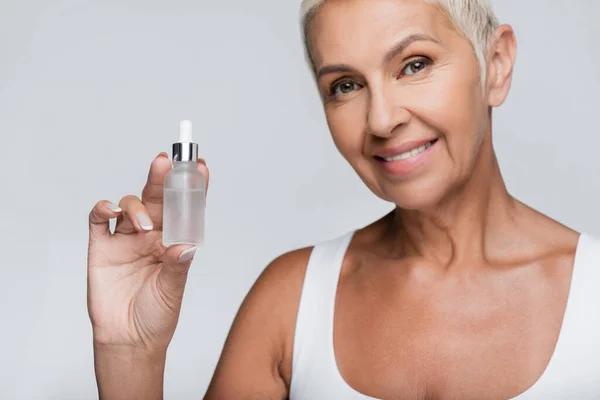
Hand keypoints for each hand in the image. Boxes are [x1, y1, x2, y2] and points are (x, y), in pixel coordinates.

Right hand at [87, 153, 208, 351]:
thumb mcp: (172, 292)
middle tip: (167, 161)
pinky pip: (99, 220)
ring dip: (137, 205)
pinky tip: (111, 210)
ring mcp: (125, 239)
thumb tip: (186, 246)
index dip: (191, 187)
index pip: (184, 208)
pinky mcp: (101, 247)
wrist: (128, 339)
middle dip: (162, 178)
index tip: (201, 167)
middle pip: (157, 198)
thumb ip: (177, 268)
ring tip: (144, 224)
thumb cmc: (156, 315)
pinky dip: (103, 209)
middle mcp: (150, 235)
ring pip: (130, 205)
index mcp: (172, 241)